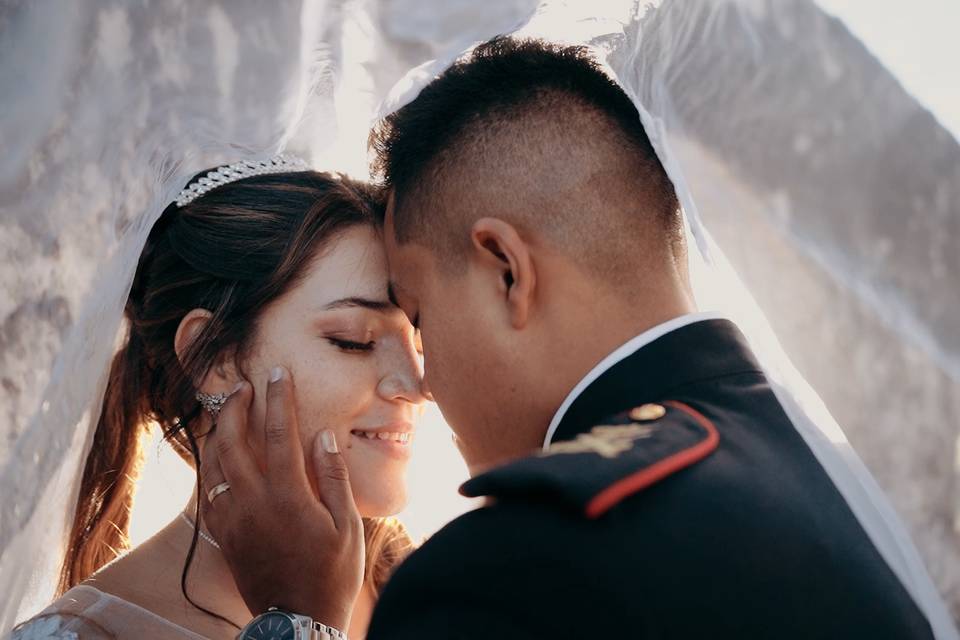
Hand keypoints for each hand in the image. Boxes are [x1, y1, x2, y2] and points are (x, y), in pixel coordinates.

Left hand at [199, 366, 363, 630]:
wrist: (297, 621)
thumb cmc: (331, 575)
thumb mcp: (347, 527)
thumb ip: (333, 478)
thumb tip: (323, 436)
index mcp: (288, 496)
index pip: (278, 433)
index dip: (277, 398)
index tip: (276, 373)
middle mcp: (253, 502)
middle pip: (233, 440)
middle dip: (236, 406)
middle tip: (243, 385)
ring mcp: (234, 518)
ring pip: (213, 462)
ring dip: (218, 431)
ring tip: (228, 411)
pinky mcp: (225, 534)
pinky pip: (207, 490)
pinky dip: (210, 464)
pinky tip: (218, 455)